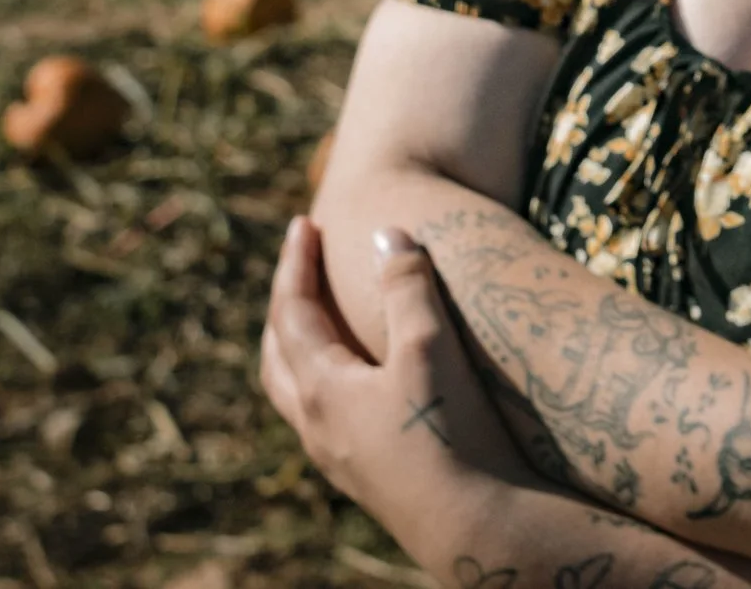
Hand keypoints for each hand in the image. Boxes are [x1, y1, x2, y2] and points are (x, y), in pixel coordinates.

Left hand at [260, 214, 516, 519]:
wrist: (475, 527)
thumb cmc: (451, 431)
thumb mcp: (430, 347)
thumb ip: (407, 285)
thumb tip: (387, 234)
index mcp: (320, 389)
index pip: (290, 313)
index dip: (293, 264)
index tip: (301, 224)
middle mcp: (316, 426)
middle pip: (276, 357)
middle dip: (284, 307)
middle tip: (299, 270)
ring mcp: (337, 458)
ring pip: (296, 394)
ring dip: (298, 349)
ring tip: (320, 324)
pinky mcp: (365, 478)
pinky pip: (324, 418)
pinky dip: (326, 382)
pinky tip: (363, 384)